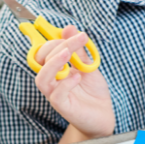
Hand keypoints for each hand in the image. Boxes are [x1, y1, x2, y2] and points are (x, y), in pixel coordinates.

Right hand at [33, 26, 114, 140]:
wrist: (103, 115)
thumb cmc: (92, 92)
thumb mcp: (87, 65)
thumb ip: (77, 50)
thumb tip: (68, 28)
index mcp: (55, 69)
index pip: (44, 51)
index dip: (55, 40)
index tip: (75, 33)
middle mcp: (52, 81)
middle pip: (41, 61)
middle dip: (57, 47)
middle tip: (77, 40)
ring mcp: (55, 94)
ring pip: (42, 78)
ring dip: (53, 63)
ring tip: (67, 53)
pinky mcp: (63, 107)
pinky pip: (56, 95)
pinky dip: (66, 83)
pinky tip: (78, 77)